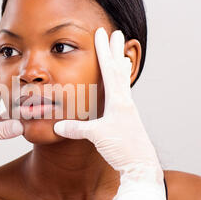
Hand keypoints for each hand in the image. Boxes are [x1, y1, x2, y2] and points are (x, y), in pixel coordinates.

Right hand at [54, 28, 163, 193]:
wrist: (142, 165)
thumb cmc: (123, 148)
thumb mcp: (97, 137)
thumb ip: (77, 129)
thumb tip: (58, 126)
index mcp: (119, 101)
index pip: (109, 70)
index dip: (104, 51)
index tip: (102, 34)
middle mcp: (125, 102)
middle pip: (119, 71)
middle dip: (116, 51)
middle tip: (119, 34)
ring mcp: (128, 111)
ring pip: (123, 82)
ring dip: (121, 67)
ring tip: (123, 56)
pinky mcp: (127, 120)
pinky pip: (123, 96)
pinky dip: (121, 85)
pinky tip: (120, 89)